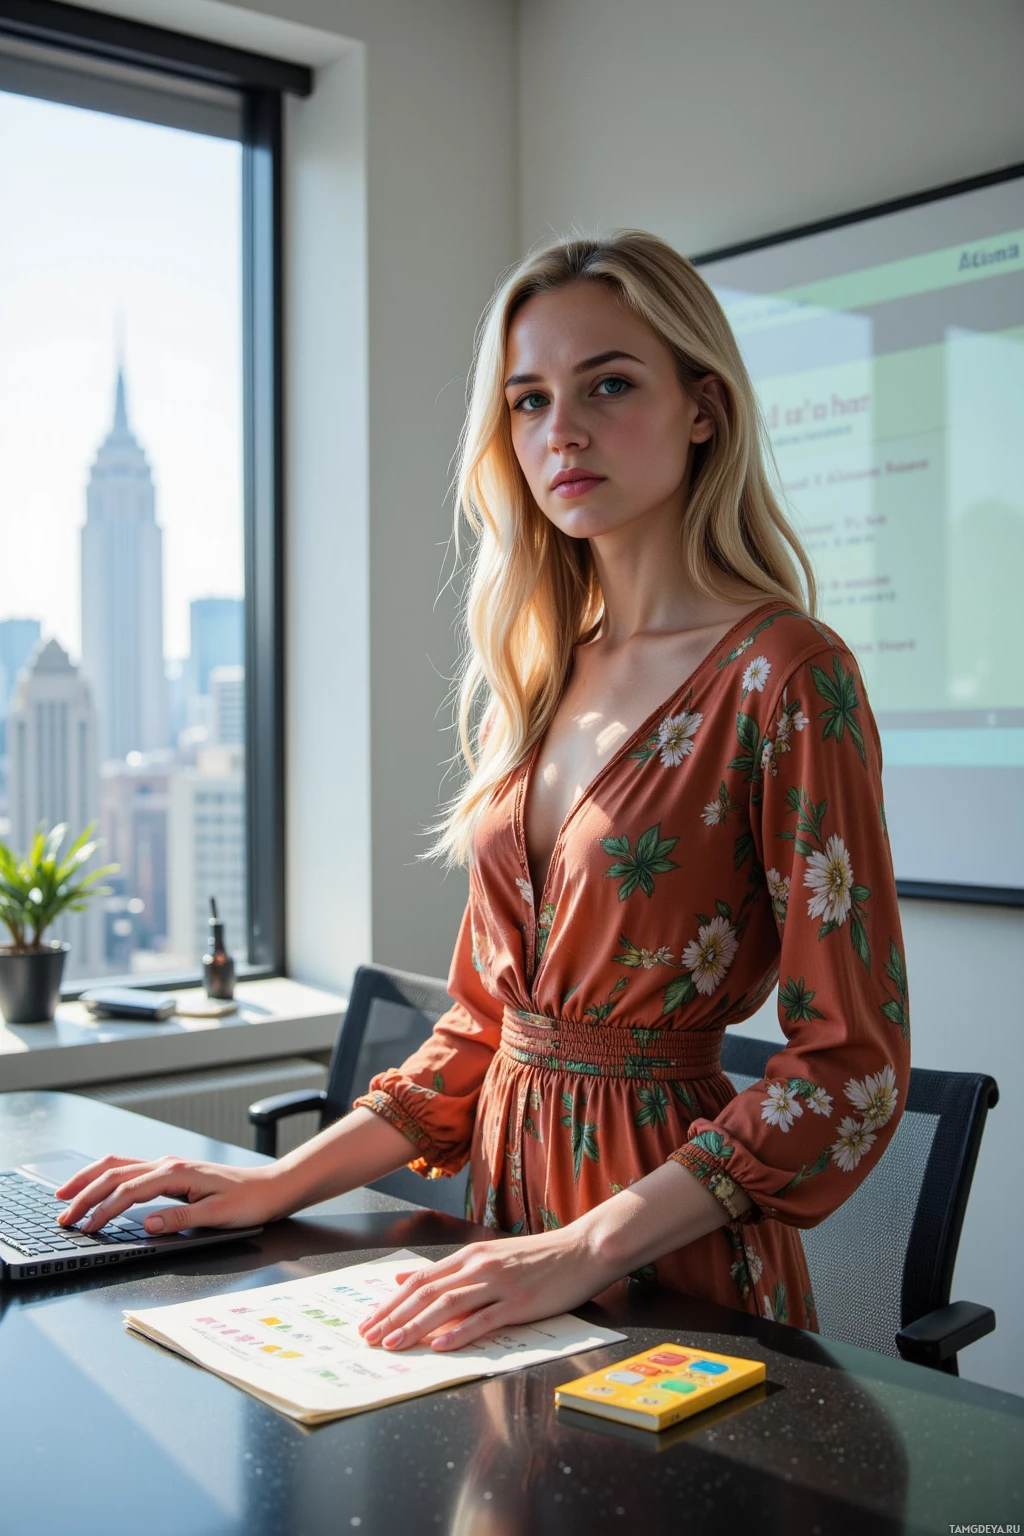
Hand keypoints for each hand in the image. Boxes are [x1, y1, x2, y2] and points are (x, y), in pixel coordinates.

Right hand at [54, 1153, 282, 1234]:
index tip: (85, 1228)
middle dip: (85, 1194)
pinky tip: (97, 1184)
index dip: (103, 1210)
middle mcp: (168, 1164)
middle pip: (115, 1174)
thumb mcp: (218, 1215)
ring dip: (90, 1179)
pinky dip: (106, 1176)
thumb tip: (147, 1224)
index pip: (128, 1191)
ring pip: (118, 1165)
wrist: (270, 1187)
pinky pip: (130, 1168)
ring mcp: (168, 1165)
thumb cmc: (249, 1202)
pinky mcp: (171, 1171)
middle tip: (63, 1216)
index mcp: (176, 1173)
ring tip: (65, 1194)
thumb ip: (181, 1219)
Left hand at [356, 1227, 618, 1353]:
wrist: (581, 1249)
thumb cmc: (537, 1257)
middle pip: (426, 1293)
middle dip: (393, 1317)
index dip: (390, 1302)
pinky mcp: (520, 1303)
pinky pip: (484, 1319)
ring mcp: (499, 1284)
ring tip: (394, 1344)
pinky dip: (460, 1333)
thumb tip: (403, 1279)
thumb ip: (447, 1270)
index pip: (419, 1280)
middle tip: (369, 1338)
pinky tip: (441, 1346)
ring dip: (417, 1326)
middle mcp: (479, 1266)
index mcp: (469, 1255)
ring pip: (448, 1306)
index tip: (368, 1321)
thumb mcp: (487, 1255)